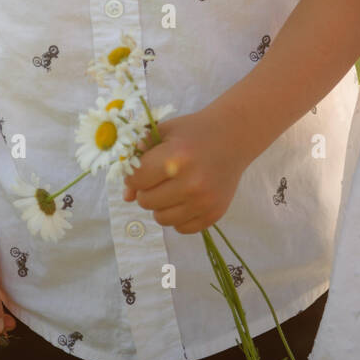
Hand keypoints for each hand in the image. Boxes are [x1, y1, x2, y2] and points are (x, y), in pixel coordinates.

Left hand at [121, 110, 248, 233]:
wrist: (233, 137)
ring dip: (160, 205)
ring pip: (161, 218)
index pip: (136, 180)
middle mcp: (191, 183)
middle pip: (145, 201)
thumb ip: (138, 158)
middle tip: (159, 177)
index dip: (133, 174)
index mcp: (175, 158)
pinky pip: (181, 228)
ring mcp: (204, 202)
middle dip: (146, 190)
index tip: (143, 168)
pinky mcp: (213, 214)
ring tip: (171, 188)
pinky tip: (185, 198)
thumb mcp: (163, 133)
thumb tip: (126, 196)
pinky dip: (178, 216)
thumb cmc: (193, 132)